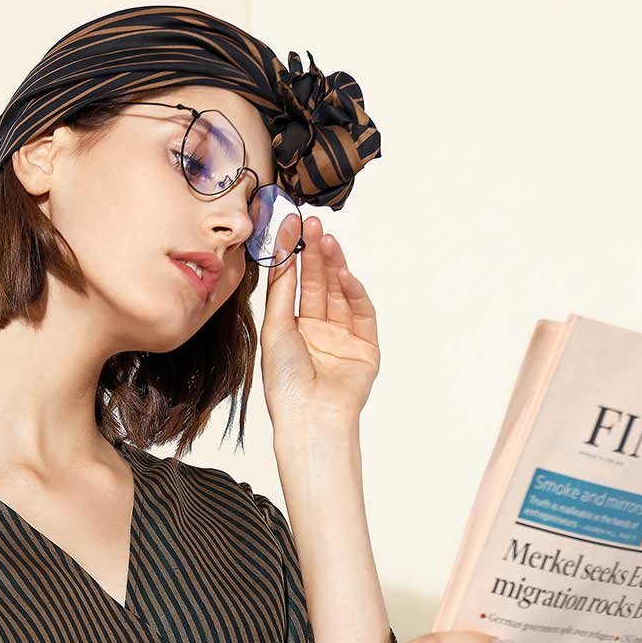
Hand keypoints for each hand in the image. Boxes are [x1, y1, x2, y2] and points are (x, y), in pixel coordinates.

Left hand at [259, 214, 379, 431]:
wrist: (310, 416)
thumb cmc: (286, 383)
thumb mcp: (275, 330)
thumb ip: (282, 292)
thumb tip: (285, 256)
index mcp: (291, 330)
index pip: (293, 285)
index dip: (292, 256)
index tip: (291, 227)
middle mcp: (317, 332)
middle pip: (316, 284)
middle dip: (314, 254)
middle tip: (313, 226)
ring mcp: (342, 338)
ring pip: (338, 293)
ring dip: (333, 266)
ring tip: (326, 240)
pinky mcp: (365, 347)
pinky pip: (361, 312)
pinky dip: (353, 291)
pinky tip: (342, 272)